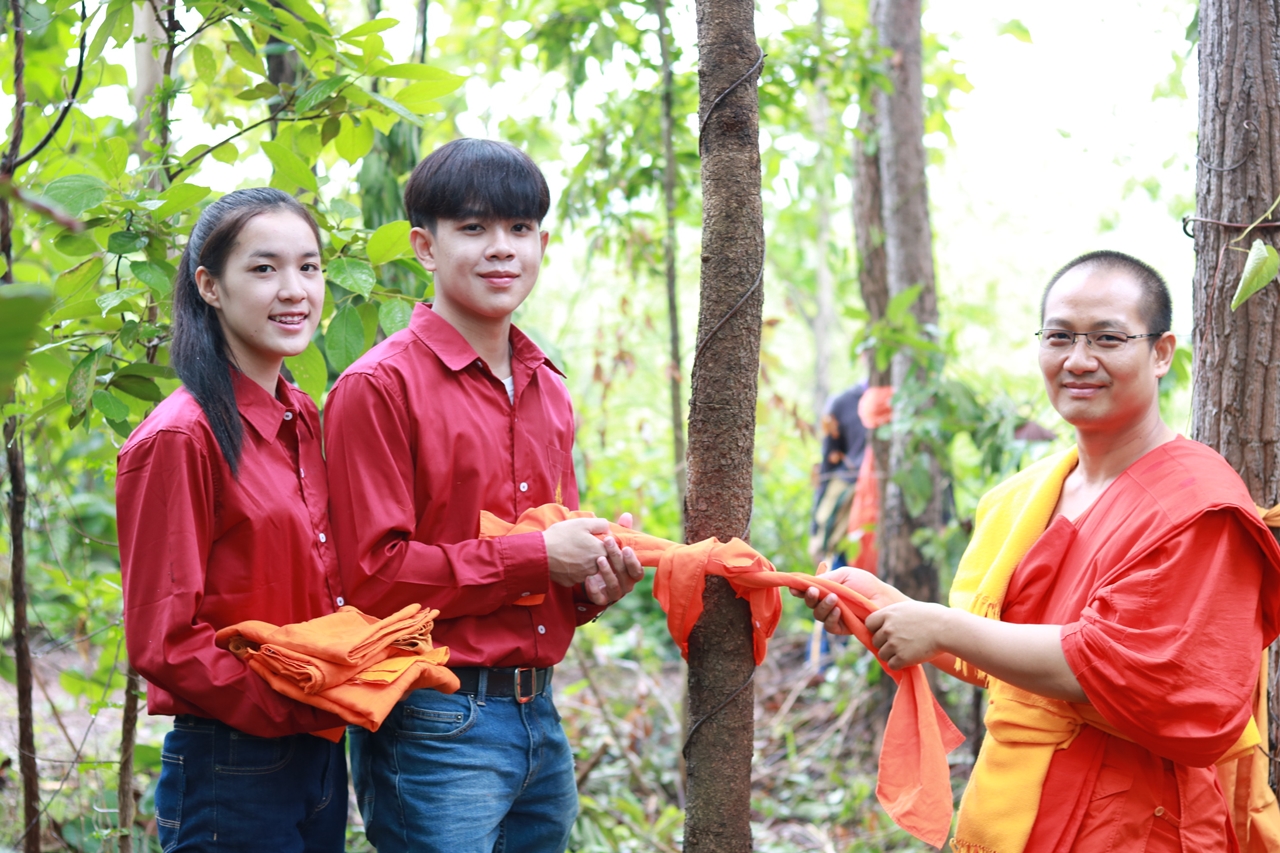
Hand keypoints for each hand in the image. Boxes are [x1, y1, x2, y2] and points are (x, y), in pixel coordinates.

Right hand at [544, 517, 610, 587]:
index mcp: (600, 551)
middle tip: (580, 544)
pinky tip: (564, 561)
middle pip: (599, 560)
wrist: (540, 553)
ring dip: (583, 562)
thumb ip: (600, 524)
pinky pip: (575, 575)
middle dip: (592, 553)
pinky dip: (572, 569)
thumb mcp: (582, 523)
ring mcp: (583, 576)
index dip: (602, 542)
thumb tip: (608, 528)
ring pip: (588, 568)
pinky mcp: (571, 582)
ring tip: (571, 551)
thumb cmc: (562, 536)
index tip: (593, 538)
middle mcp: (595, 567)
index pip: (610, 548)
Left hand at [582, 512, 644, 604]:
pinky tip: (588, 578)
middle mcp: (626, 585)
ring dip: (608, 573)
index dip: (633, 561)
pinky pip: (600, 599)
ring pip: (615, 588)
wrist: (586, 571)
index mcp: (631, 573)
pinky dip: (595, 590)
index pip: (638, 571)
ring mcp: (614, 594)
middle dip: (617, 559)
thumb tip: (626, 516)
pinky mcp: (601, 599)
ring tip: (599, 560)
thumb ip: (621, 531)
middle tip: (608, 543)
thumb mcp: (613, 543)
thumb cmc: (605, 555)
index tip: (625, 548)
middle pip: (626, 576)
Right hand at [789, 565, 909, 634]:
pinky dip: (831, 618)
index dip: (800, 589)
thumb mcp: (844, 575)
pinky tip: (838, 611)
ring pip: (818, 615)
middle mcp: (828, 603)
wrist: (884, 600)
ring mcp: (834, 616)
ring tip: (834, 599)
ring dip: (822, 606)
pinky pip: (828, 626)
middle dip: (810, 597)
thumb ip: (826, 579)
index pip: (809, 590)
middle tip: (814, 591)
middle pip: (810, 603)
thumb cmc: (866, 585)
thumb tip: (807, 583)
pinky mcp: (841, 628)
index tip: (795, 588)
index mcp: (828, 589)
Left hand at [865, 601, 950, 669]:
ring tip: (907, 650)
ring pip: (882, 655)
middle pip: (875, 641)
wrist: (946, 629)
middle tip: (900, 643)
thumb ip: (893, 615)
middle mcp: (887, 628)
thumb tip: (882, 624)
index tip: (885, 632)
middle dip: (884, 644)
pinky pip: (892, 665)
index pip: (869, 624)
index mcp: (888, 613)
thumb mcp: (908, 608)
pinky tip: (909, 658)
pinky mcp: (902, 657)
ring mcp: (894, 643)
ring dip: (892, 655)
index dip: (876, 629)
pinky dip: (899, 664)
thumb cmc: (932, 617)